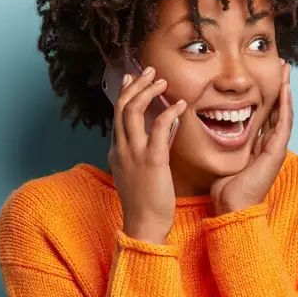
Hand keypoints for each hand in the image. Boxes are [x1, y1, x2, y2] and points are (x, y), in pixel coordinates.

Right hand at [109, 66, 187, 244]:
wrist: (144, 225)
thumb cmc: (144, 204)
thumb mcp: (136, 176)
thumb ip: (139, 156)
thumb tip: (151, 142)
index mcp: (116, 152)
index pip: (117, 115)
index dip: (125, 94)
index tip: (133, 79)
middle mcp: (121, 149)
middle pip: (121, 107)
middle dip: (135, 85)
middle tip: (149, 71)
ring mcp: (134, 154)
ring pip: (133, 112)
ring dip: (148, 92)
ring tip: (162, 81)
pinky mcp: (152, 161)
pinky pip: (158, 128)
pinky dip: (168, 112)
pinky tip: (180, 105)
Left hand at [211, 60, 291, 213]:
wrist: (233, 207)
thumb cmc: (226, 188)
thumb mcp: (225, 158)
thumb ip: (224, 143)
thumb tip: (212, 127)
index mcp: (259, 146)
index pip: (267, 114)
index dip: (268, 95)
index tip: (267, 77)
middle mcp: (271, 145)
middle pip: (279, 109)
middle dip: (281, 87)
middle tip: (282, 66)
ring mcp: (276, 148)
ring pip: (284, 112)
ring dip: (286, 90)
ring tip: (286, 71)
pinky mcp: (276, 152)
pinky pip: (283, 123)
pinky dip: (285, 105)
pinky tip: (285, 89)